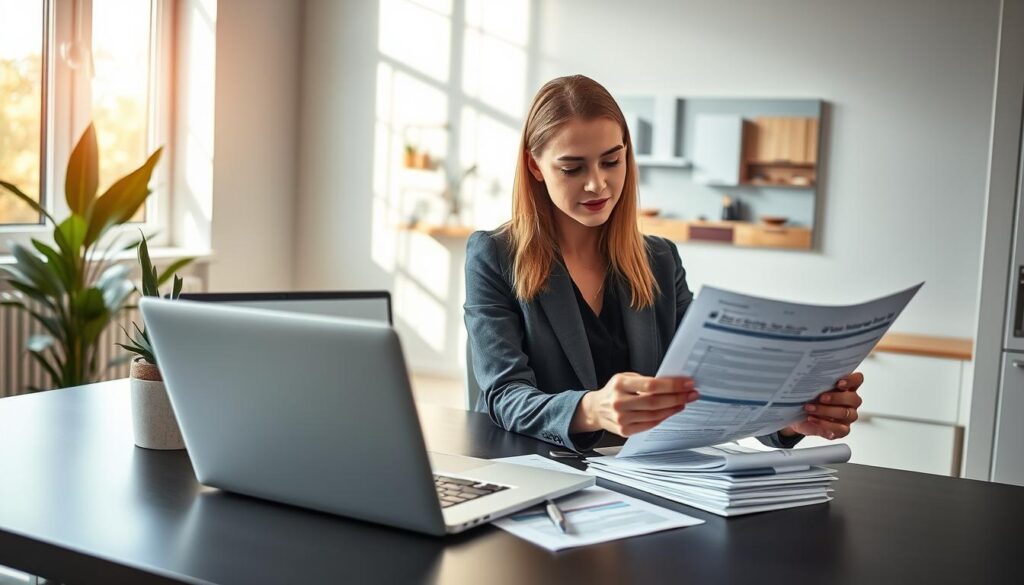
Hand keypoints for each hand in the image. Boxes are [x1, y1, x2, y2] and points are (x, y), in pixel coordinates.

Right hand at [571, 372, 699, 435]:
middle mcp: (619, 402)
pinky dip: (663, 418)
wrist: (596, 409)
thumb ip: (645, 382)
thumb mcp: (625, 378)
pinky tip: (671, 411)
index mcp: (620, 384)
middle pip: (655, 402)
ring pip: (654, 415)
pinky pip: (649, 425)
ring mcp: (621, 419)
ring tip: (684, 402)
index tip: (688, 383)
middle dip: (677, 397)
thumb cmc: (615, 391)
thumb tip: (672, 384)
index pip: (651, 385)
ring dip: (673, 409)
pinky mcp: (624, 431)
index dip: (672, 385)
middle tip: (692, 394)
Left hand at [782, 372, 864, 439]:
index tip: (839, 383)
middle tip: (820, 398)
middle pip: (853, 399)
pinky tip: (813, 420)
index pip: (857, 380)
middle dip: (836, 398)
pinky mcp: (843, 430)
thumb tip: (809, 378)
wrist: (799, 418)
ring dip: (826, 411)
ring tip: (810, 409)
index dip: (851, 380)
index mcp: (846, 387)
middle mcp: (850, 402)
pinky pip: (840, 429)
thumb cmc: (808, 400)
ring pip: (846, 414)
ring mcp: (848, 416)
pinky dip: (825, 425)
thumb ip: (816, 383)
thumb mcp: (810, 389)